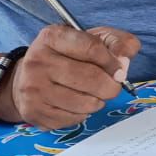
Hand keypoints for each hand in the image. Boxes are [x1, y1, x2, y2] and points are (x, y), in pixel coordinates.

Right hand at [0, 24, 139, 129]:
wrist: (31, 77)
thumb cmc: (70, 56)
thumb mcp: (96, 38)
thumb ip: (119, 42)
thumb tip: (124, 61)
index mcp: (52, 36)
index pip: (92, 48)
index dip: (113, 62)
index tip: (119, 70)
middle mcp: (37, 60)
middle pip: (91, 78)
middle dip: (111, 86)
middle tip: (111, 86)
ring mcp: (32, 87)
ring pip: (84, 103)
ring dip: (98, 101)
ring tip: (93, 94)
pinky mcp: (33, 111)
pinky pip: (73, 119)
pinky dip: (83, 114)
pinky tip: (77, 104)